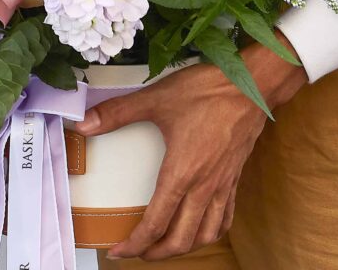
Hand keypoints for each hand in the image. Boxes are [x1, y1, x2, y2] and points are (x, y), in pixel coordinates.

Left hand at [74, 41, 306, 260]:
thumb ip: (117, 113)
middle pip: (181, 239)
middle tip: (137, 253)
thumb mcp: (156, 98)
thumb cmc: (207, 91)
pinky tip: (200, 228)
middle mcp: (204, 187)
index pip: (156, 224)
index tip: (118, 251)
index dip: (135, 245)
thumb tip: (83, 123)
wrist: (254, 85)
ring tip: (165, 246)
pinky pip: (225, 218)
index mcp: (182, 173)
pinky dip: (209, 232)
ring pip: (205, 234)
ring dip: (184, 247)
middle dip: (156, 253)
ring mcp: (222, 185)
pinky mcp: (234, 178)